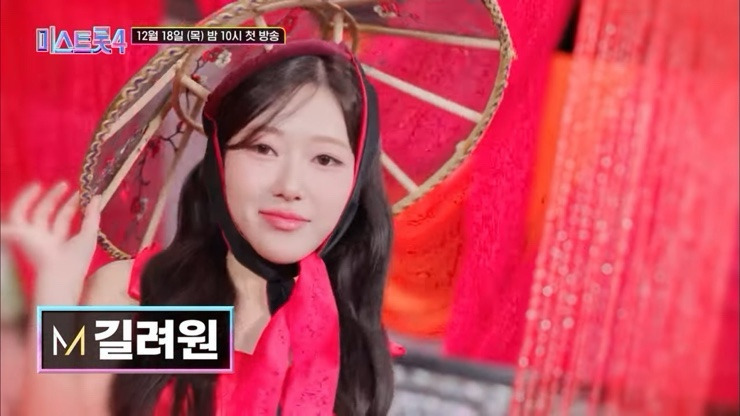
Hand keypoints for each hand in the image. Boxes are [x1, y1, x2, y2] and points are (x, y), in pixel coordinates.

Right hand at [1, 182, 101, 303]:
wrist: (60, 273)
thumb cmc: (76, 260)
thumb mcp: (89, 234)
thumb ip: (93, 215)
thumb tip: (98, 196)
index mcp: (60, 242)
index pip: (64, 219)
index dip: (72, 204)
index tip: (82, 192)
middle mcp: (44, 239)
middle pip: (48, 214)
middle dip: (56, 198)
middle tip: (66, 183)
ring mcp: (32, 237)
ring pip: (32, 213)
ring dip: (37, 197)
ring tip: (44, 183)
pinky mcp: (20, 234)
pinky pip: (15, 215)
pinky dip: (21, 201)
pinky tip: (33, 187)